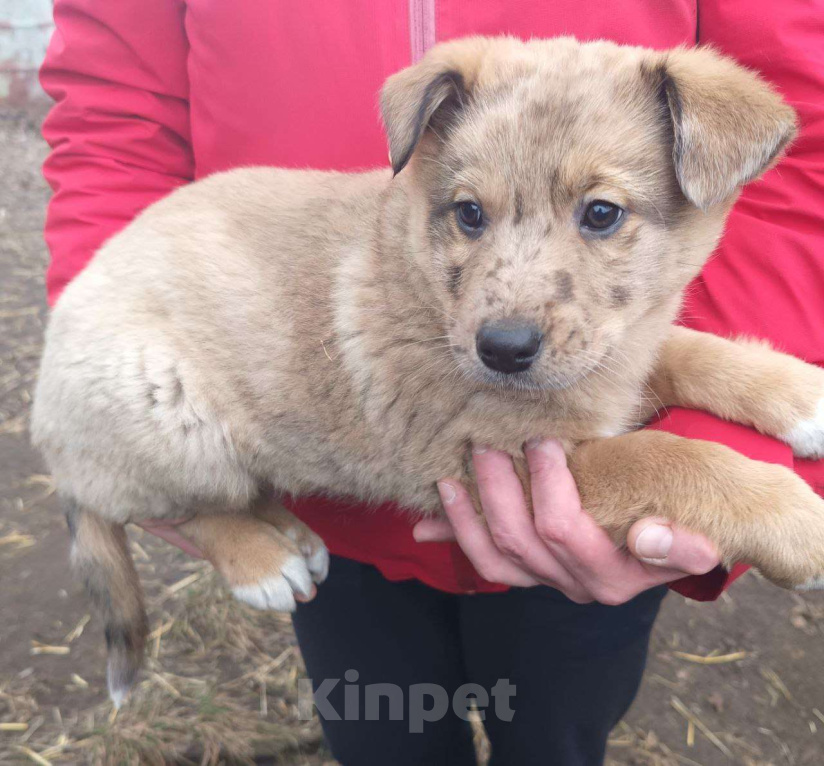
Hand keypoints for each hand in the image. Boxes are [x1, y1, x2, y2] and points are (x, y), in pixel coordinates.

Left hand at [414, 439, 720, 604]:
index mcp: (616, 576)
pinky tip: (426, 524)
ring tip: (458, 470)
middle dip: (499, 486)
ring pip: (495, 556)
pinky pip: (485, 562)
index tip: (542, 441)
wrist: (667, 526)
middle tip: (488, 440)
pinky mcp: (526, 574)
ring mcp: (547, 581)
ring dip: (469, 512)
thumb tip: (649, 537)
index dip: (547, 485)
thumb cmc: (674, 509)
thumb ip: (681, 544)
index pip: (564, 532)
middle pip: (521, 540)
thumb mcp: (692, 525)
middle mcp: (577, 585)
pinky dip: (457, 537)